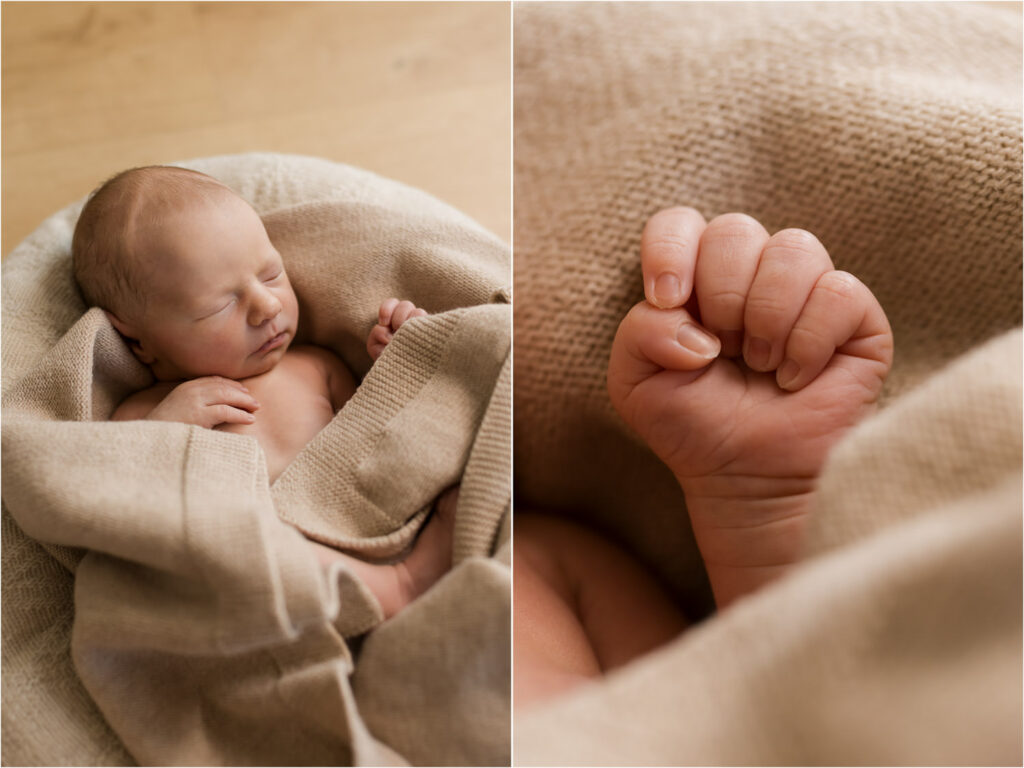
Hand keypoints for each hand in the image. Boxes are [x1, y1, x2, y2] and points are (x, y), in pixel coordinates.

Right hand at [146, 376, 259, 428]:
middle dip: (241, 393)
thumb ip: (196, 403)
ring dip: (244, 402)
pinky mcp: (198, 415)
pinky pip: (225, 411)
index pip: (213, 381)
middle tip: (254, 401)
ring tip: (255, 408)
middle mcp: (190, 391)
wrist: (149, 440)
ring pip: (226, 396)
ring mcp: (193, 402)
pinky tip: (249, 419)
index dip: (231, 385)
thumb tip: (220, 404)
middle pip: (222, 387)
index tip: (244, 390)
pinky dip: (240, 414)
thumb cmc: (166, 429)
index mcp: (185, 388)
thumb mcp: (180, 410)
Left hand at [367, 298, 427, 360]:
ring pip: (419, 311)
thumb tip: (390, 334)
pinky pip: (430, 323)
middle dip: (398, 316)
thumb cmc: (388, 359)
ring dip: (410, 322)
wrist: (401, 374)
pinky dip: (422, 327)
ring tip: (406, 338)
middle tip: (396, 329)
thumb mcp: (376, 347)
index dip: (387, 309)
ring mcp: (422, 327)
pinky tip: (416, 341)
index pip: (392, 303)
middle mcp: (409, 320)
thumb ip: (377, 335)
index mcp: (395, 319)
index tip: (384, 323)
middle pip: (406, 304)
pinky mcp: (431, 336)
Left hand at [607, 208, 893, 604]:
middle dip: (721, 295)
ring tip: (760, 364)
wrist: (747, 477)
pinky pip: (839, 290)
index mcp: (694, 277)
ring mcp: (805, 290)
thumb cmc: (692, 425)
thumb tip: (698, 328)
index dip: (670, 250)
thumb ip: (639, 333)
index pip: (679, 222)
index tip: (669, 300)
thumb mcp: (635, 383)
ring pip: (794, 248)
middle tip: (720, 350)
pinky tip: (796, 378)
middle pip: (735, 230)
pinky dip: (808, 342)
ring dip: (766, 317)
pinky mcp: (855, 317)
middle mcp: (750, 273)